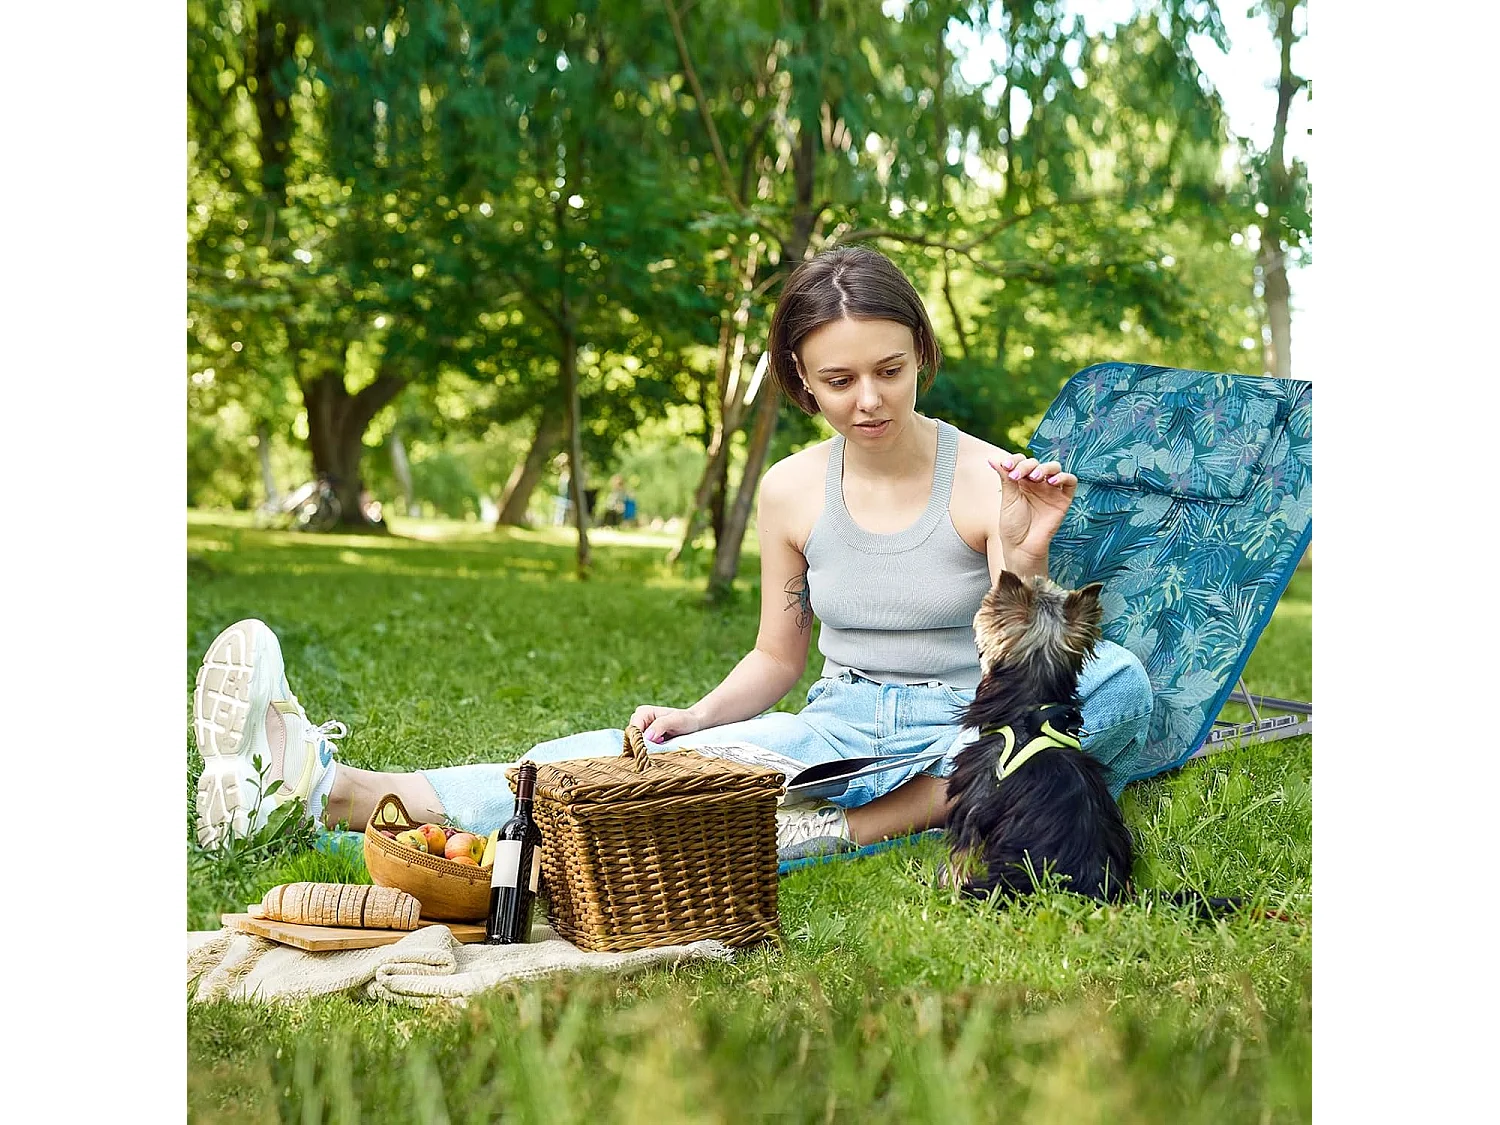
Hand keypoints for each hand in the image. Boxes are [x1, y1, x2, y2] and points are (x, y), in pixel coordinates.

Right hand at [628, 704, 705, 744]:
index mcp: (642, 712)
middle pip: (633, 739)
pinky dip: (650, 751)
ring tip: (663, 744)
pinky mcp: (645, 740)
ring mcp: (641, 730)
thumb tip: (646, 737)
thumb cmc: (685, 720)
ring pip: (636, 745)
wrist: (693, 724)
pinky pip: (642, 748)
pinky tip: (660, 748)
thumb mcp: (676, 720)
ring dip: (648, 749)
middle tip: (661, 744)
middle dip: (644, 745)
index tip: (654, 746)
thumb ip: (660, 726)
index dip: (639, 741)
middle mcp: (638, 721)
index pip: (633, 731)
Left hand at [988, 451, 1077, 568]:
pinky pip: (1070, 482)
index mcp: (1022, 481)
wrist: (1022, 546)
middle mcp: (1037, 483)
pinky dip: (1064, 477)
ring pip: (1054, 468)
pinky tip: (1052, 482)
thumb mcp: (1007, 498)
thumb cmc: (1012, 524)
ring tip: (1035, 477)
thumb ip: (1005, 477)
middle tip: (1017, 475)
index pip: (1022, 461)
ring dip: (1045, 468)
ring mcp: (1051, 490)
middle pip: (1037, 462)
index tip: (1006, 466)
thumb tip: (992, 459)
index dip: (1015, 460)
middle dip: (1027, 465)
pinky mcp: (1063, 499)